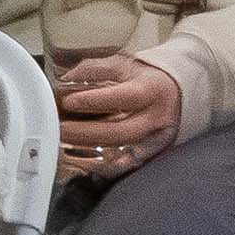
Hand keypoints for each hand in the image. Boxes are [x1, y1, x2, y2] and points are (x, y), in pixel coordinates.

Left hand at [52, 56, 180, 178]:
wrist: (177, 96)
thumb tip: (65, 79)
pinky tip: (75, 160)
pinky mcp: (148, 157)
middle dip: (84, 133)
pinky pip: (121, 168)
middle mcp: (154, 119)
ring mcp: (153, 142)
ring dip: (86, 153)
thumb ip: (94, 69)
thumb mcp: (124, 65)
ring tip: (60, 145)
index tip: (67, 101)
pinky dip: (96, 167)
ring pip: (120, 155)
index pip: (123, 97)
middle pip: (119, 132)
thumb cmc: (144, 80)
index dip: (94, 101)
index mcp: (150, 91)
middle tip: (58, 129)